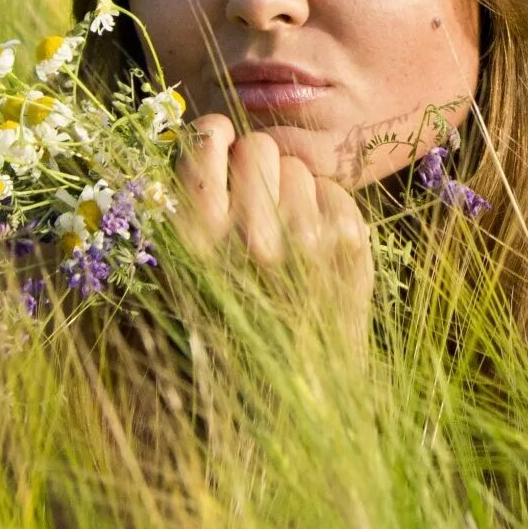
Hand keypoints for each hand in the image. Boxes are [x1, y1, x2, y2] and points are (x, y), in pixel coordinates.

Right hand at [172, 113, 373, 352]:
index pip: (208, 138)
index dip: (213, 139)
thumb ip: (183, 206)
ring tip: (281, 236)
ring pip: (298, 166)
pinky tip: (310, 248)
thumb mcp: (177, 273)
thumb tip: (207, 132)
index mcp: (194, 241)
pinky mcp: (350, 248)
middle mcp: (250, 238)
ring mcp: (307, 243)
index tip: (217, 151)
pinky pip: (333, 189)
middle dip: (254, 167)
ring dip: (289, 192)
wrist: (289, 396)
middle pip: (257, 146)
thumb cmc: (223, 330)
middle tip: (251, 204)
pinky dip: (323, 211)